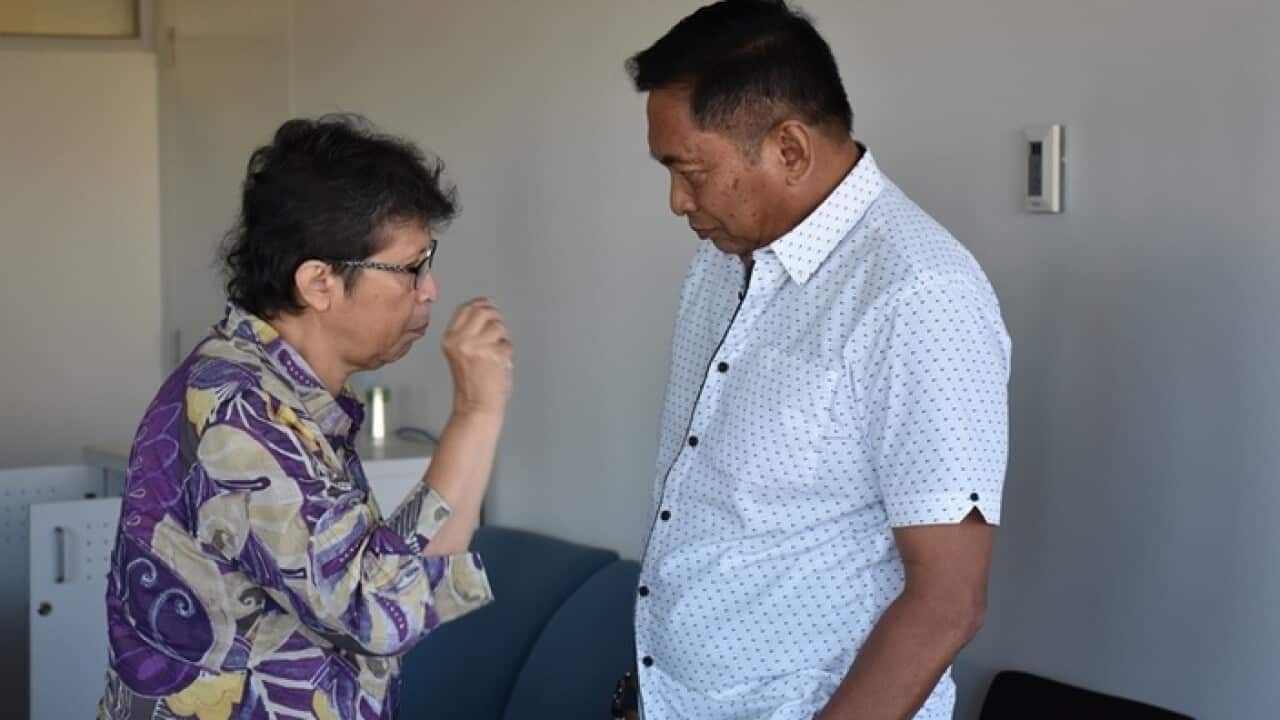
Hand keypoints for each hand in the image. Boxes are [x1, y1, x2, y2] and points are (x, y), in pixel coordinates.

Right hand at [441, 298, 512, 416]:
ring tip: (497, 351)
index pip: (466, 308)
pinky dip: (508, 352)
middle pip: (483, 310)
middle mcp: (462, 340)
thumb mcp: (459, 351)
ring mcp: (479, 346)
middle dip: (495, 316)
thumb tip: (485, 309)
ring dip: (503, 336)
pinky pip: (508, 343)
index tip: (489, 306)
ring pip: (498, 325)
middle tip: (498, 329)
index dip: (481, 304)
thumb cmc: (470, 382)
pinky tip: (500, 363)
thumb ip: (468, 331)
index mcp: (450, 338)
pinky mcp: (495, 354)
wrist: (476, 406)